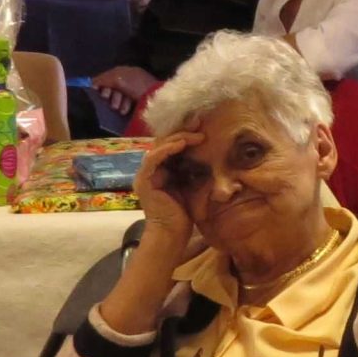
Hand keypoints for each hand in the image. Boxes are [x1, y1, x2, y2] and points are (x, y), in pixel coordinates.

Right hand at [92, 65, 159, 115]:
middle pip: (114, 86)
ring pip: (120, 96)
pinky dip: (124, 106)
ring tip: (119, 109)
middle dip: (110, 95)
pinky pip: (127, 102)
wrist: (155, 97)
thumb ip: (103, 79)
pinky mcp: (140, 100)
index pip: (109, 75)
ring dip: (117, 102)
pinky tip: (124, 111)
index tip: (97, 92)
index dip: (102, 83)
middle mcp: (131, 78)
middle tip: (110, 101)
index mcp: (127, 70)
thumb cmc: (135, 85)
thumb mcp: (117, 78)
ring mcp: (137, 89)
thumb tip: (91, 83)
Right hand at [131, 128, 205, 249]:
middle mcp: (153, 170)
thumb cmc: (185, 214)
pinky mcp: (144, 180)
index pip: (172, 146)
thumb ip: (195, 170)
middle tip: (199, 123)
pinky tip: (181, 143)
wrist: (172, 234)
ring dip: (178, 138)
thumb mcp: (193, 185)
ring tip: (195, 134)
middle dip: (183, 131)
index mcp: (164, 170)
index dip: (186, 135)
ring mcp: (146, 175)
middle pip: (165, 143)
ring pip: (159, 147)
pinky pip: (153, 158)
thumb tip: (213, 154)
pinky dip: (167, 149)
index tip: (203, 127)